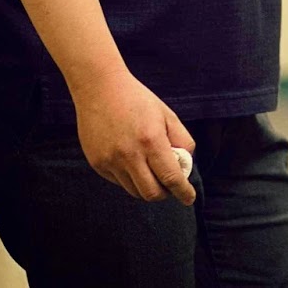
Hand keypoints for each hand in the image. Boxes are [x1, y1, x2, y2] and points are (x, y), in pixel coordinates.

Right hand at [70, 67, 196, 204]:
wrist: (101, 89)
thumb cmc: (138, 100)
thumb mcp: (167, 115)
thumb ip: (182, 141)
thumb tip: (185, 165)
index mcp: (151, 140)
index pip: (171, 178)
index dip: (183, 192)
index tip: (189, 199)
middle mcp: (130, 155)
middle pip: (151, 193)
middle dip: (165, 193)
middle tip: (169, 185)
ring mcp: (111, 161)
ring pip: (134, 191)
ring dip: (147, 186)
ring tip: (150, 169)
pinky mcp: (97, 164)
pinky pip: (118, 182)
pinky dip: (130, 178)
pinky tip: (131, 160)